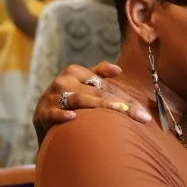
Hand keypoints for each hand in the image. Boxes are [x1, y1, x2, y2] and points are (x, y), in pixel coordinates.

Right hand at [32, 62, 151, 142]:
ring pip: (79, 99)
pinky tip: (73, 117)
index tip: (144, 114)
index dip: (127, 99)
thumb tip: (118, 69)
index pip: (107, 86)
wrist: (42, 116)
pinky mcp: (43, 113)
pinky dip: (62, 115)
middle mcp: (64, 81)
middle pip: (97, 92)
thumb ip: (99, 73)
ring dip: (98, 106)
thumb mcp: (82, 83)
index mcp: (76, 72)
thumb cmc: (69, 99)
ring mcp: (52, 97)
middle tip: (139, 116)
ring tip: (118, 111)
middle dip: (120, 104)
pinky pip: (54, 113)